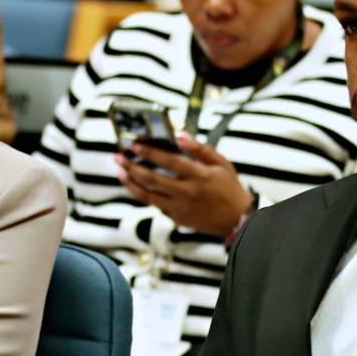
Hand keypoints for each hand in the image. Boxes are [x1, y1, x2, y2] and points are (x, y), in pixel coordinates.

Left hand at [116, 132, 252, 237]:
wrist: (238, 221)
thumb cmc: (230, 188)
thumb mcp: (221, 164)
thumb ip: (200, 149)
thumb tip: (180, 134)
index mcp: (199, 177)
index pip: (170, 162)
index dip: (150, 152)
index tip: (134, 144)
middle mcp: (187, 193)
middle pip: (152, 179)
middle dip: (132, 167)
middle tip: (118, 157)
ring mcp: (180, 209)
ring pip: (148, 196)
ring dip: (131, 183)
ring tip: (120, 172)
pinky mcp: (177, 219)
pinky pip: (156, 206)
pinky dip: (144, 195)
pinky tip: (136, 185)